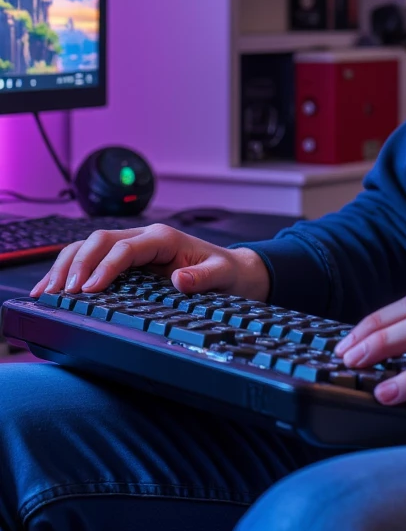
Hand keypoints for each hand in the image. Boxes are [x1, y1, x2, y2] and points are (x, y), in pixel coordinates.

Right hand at [29, 225, 270, 301]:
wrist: (232, 271)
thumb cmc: (226, 272)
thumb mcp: (222, 276)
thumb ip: (203, 278)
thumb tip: (180, 279)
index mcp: (164, 238)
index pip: (126, 248)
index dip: (106, 266)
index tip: (91, 289)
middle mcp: (144, 238)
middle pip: (100, 242)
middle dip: (78, 265)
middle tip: (64, 293)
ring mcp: (132, 246)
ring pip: (88, 247)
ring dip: (66, 267)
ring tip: (48, 292)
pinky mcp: (125, 259)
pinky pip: (90, 259)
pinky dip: (69, 271)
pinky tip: (51, 288)